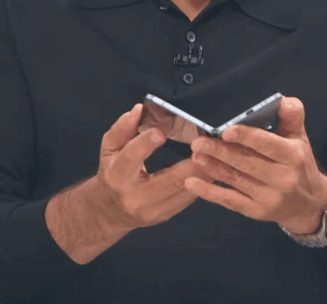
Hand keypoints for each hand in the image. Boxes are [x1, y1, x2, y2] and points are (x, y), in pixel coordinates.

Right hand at [94, 103, 210, 230]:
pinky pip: (187, 200)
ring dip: (203, 175)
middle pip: (168, 180)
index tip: (162, 133)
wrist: (112, 209)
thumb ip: (122, 128)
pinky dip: (201, 184)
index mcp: (117, 175)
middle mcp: (134, 196)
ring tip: (216, 158)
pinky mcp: (164, 215)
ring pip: (182, 192)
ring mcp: (151, 210)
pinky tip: (212, 171)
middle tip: (206, 147)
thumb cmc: (112, 173)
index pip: (132, 157)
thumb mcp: (110, 148)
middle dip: (191, 164)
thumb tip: (137, 110)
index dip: (146, 144)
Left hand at [184, 96, 326, 234]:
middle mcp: (283, 178)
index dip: (247, 137)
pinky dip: (209, 192)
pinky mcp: (256, 211)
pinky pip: (230, 200)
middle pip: (247, 162)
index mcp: (293, 156)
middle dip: (221, 151)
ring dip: (212, 167)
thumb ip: (291, 116)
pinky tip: (191, 183)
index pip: (268, 145)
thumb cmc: (299, 164)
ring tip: (195, 155)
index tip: (227, 131)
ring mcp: (269, 197)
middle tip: (199, 142)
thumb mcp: (300, 138)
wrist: (309, 204)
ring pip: (236, 180)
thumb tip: (281, 100)